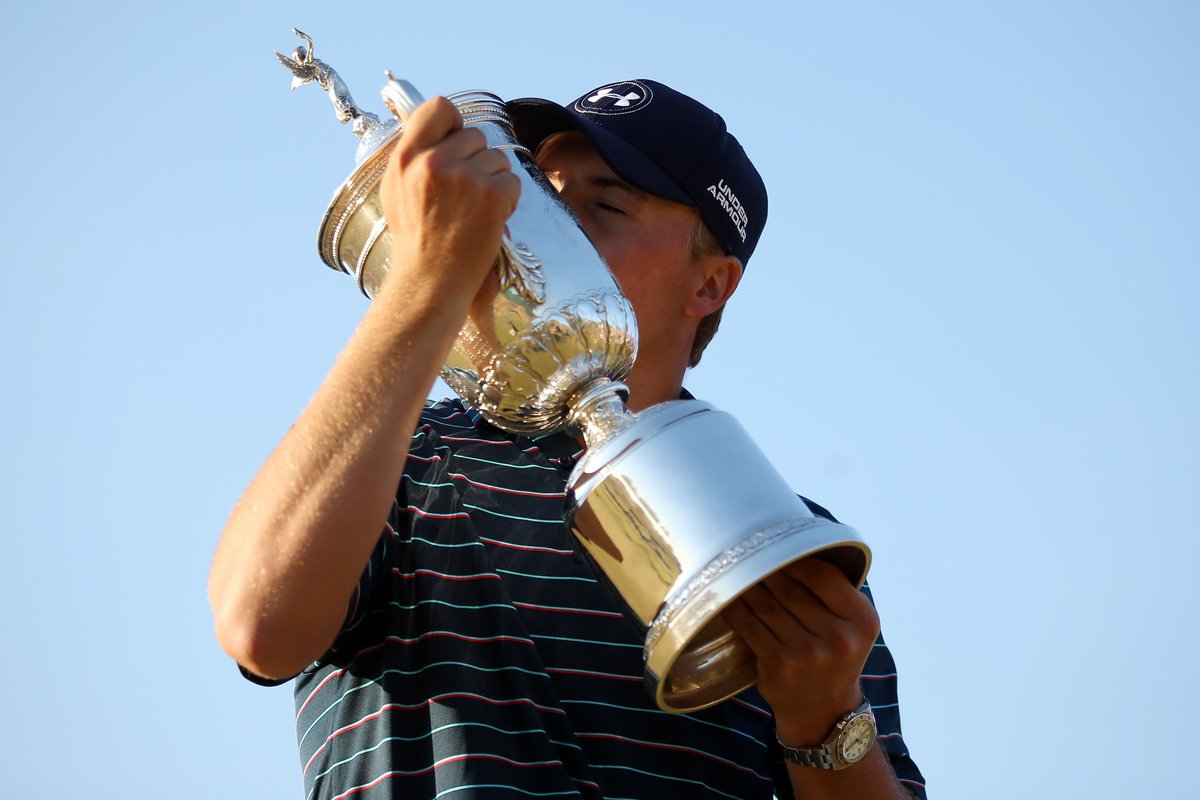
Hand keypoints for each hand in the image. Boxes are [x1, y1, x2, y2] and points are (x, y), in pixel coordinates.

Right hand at [378, 96, 520, 310]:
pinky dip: (507, 200)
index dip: (454, 122)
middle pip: (475, 135)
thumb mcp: (396, 190)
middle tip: (464, 194)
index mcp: (406, 157)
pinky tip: (488, 219)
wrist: (432, 281)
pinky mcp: (493, 195)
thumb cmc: (416, 238)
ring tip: (474, 210)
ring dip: (493, 181)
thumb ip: (414, 155)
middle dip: (476, 160)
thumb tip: (438, 129)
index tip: (455, 141)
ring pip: (497, 158)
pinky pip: (512, 181)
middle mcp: (435, 162)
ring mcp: (466, 178)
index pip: (440, 107)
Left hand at [722, 557, 879, 744]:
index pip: (823, 576)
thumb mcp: (852, 624)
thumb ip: (834, 591)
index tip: (776, 546)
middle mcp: (839, 639)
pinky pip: (750, 625)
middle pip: (791, 588)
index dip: (795, 558)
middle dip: (765, 569)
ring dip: (745, 584)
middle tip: (747, 552)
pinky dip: (734, 607)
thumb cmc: (834, 654)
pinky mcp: (779, 665)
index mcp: (863, 621)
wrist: (823, 709)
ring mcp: (808, 654)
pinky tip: (724, 594)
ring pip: (767, 604)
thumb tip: (792, 542)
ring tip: (733, 568)